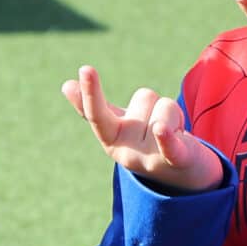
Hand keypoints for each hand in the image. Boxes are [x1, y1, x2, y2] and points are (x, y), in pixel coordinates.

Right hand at [61, 64, 221, 193]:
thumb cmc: (145, 141)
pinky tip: (160, 130)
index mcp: (110, 138)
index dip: (89, 92)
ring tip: (174, 131)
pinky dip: (165, 137)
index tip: (83, 70)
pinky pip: (168, 144)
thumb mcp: (119, 125)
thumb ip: (96, 108)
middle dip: (113, 94)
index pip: (96, 113)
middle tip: (91, 73)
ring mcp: (148, 156)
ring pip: (166, 105)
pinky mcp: (175, 160)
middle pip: (143, 98)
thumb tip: (64, 85)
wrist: (181, 175)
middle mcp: (126, 149)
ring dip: (174, 114)